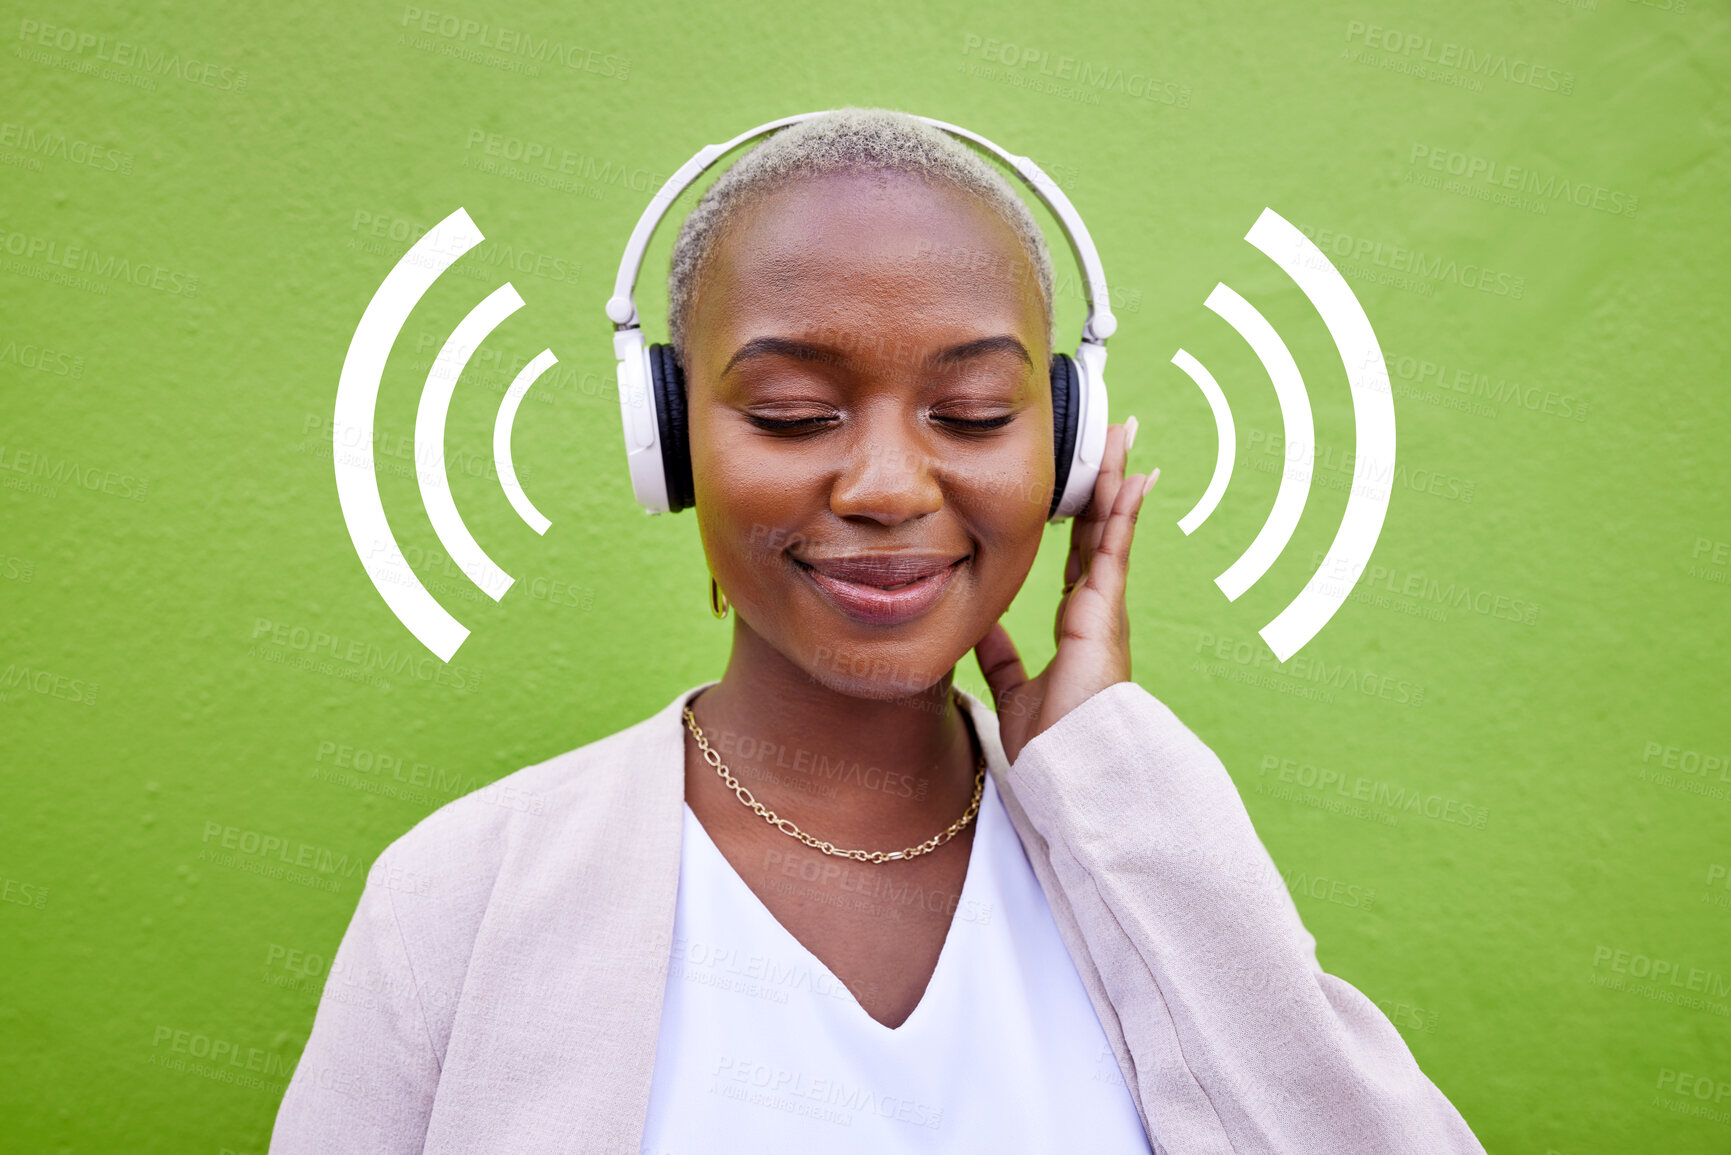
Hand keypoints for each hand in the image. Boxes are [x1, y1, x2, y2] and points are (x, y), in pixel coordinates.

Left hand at [973, 418, 1156, 763]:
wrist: (1070, 767)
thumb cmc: (1050, 741)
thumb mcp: (1014, 688)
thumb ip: (1002, 656)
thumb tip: (982, 626)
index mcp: (1078, 624)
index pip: (1078, 556)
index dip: (1080, 520)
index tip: (1080, 486)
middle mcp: (1097, 609)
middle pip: (1099, 530)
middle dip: (1104, 484)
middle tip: (1112, 440)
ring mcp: (1107, 607)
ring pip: (1111, 527)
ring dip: (1116, 479)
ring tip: (1123, 435)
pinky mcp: (1107, 609)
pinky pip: (1115, 546)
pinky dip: (1123, 508)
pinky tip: (1132, 474)